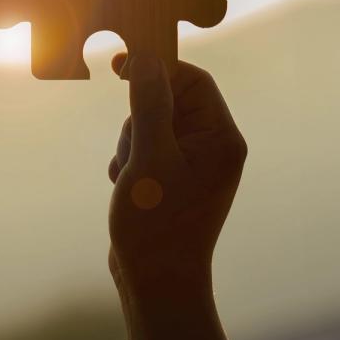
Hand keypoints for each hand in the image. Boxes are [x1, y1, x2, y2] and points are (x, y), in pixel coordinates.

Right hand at [107, 52, 246, 339]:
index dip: (156, 68)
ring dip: (131, 142)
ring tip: (131, 177)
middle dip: (139, 119)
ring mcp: (193, 164)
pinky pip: (145, 148)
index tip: (118, 66)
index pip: (193, 80)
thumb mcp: (150, 156)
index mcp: (221, 138)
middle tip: (134, 153)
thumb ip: (150, 104)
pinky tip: (127, 186)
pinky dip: (129, 160)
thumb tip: (145, 58)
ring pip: (150, 124)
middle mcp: (213, 147)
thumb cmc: (157, 221)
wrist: (156, 281)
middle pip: (168, 100)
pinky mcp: (172, 178)